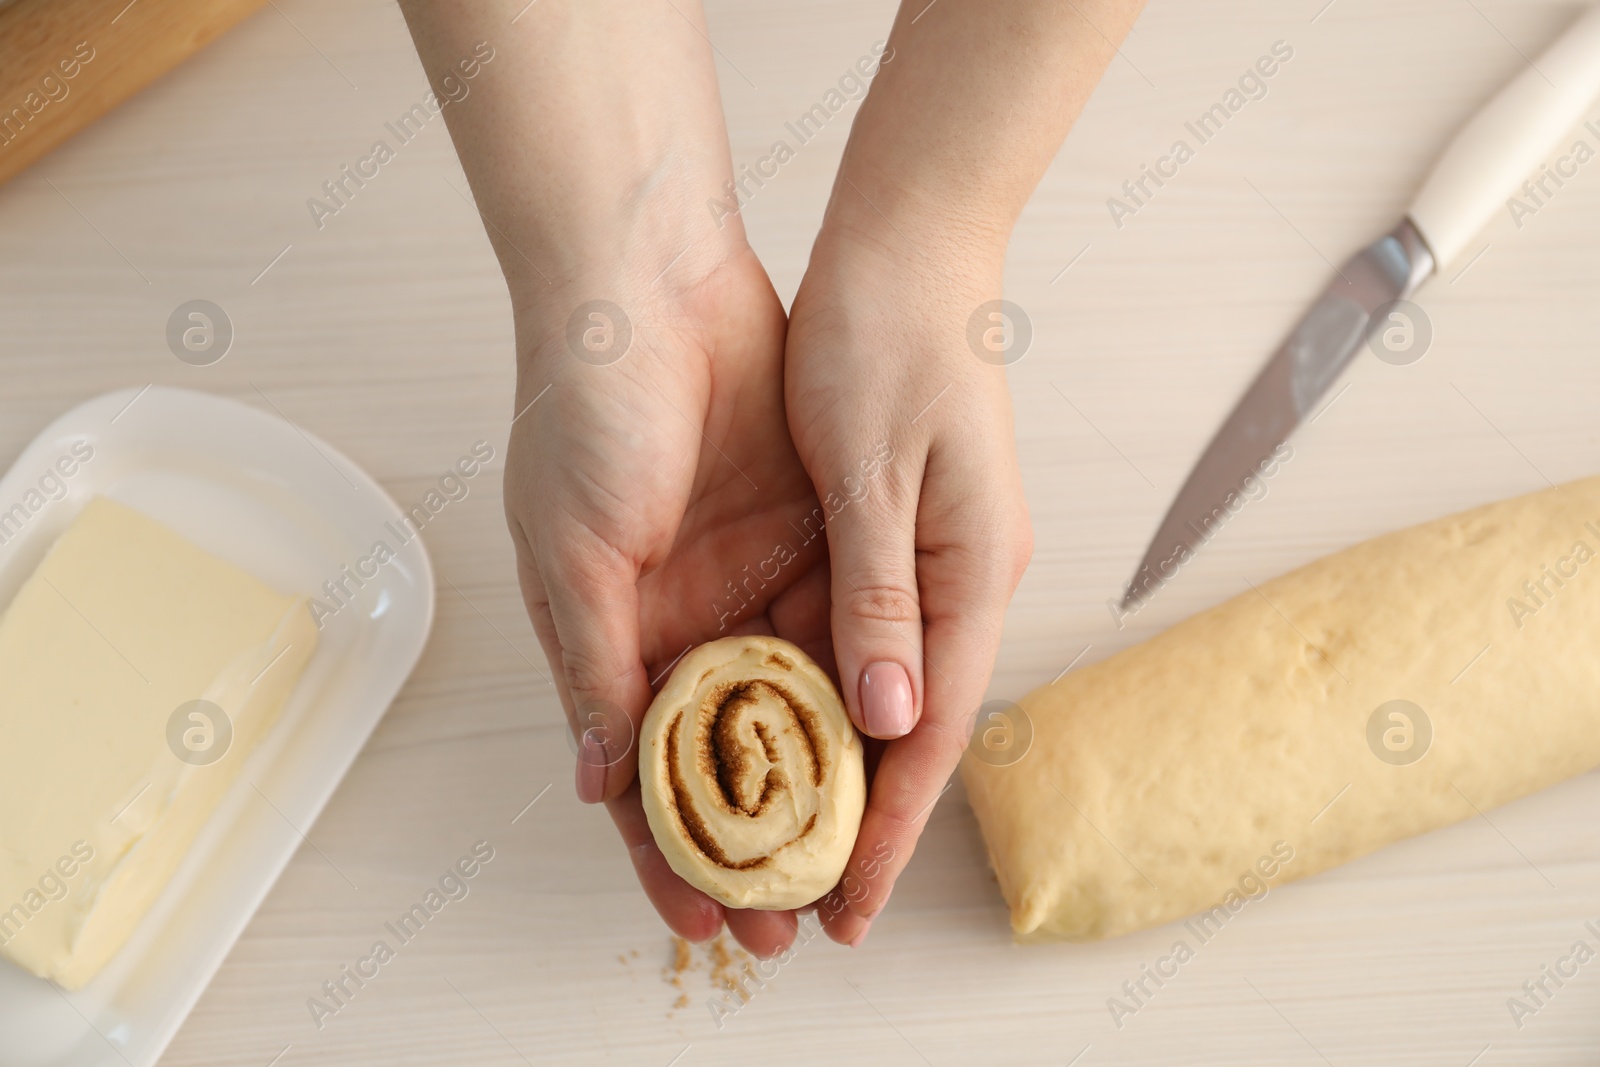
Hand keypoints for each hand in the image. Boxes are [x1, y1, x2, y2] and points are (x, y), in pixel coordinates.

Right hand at [503, 246, 832, 957]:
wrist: (654, 281)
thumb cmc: (586, 411)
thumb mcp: (572, 549)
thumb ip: (594, 664)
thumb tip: (596, 785)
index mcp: (610, 638)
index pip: (640, 775)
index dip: (669, 855)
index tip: (709, 923)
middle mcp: (684, 624)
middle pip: (727, 761)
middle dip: (759, 843)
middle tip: (800, 921)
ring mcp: (750, 583)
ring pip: (795, 709)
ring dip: (823, 784)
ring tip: (857, 863)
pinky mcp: (809, 539)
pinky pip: (842, 632)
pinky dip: (861, 691)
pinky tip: (889, 751)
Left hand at [784, 214, 1032, 946]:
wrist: (901, 246)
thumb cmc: (891, 338)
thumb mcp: (876, 469)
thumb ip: (879, 594)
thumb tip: (890, 715)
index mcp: (973, 568)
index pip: (932, 729)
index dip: (890, 825)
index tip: (851, 904)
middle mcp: (959, 577)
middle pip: (908, 725)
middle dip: (858, 817)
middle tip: (802, 897)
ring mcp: (924, 555)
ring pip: (873, 686)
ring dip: (825, 760)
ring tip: (769, 836)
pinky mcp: (885, 531)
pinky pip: (845, 631)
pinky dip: (805, 685)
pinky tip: (759, 724)